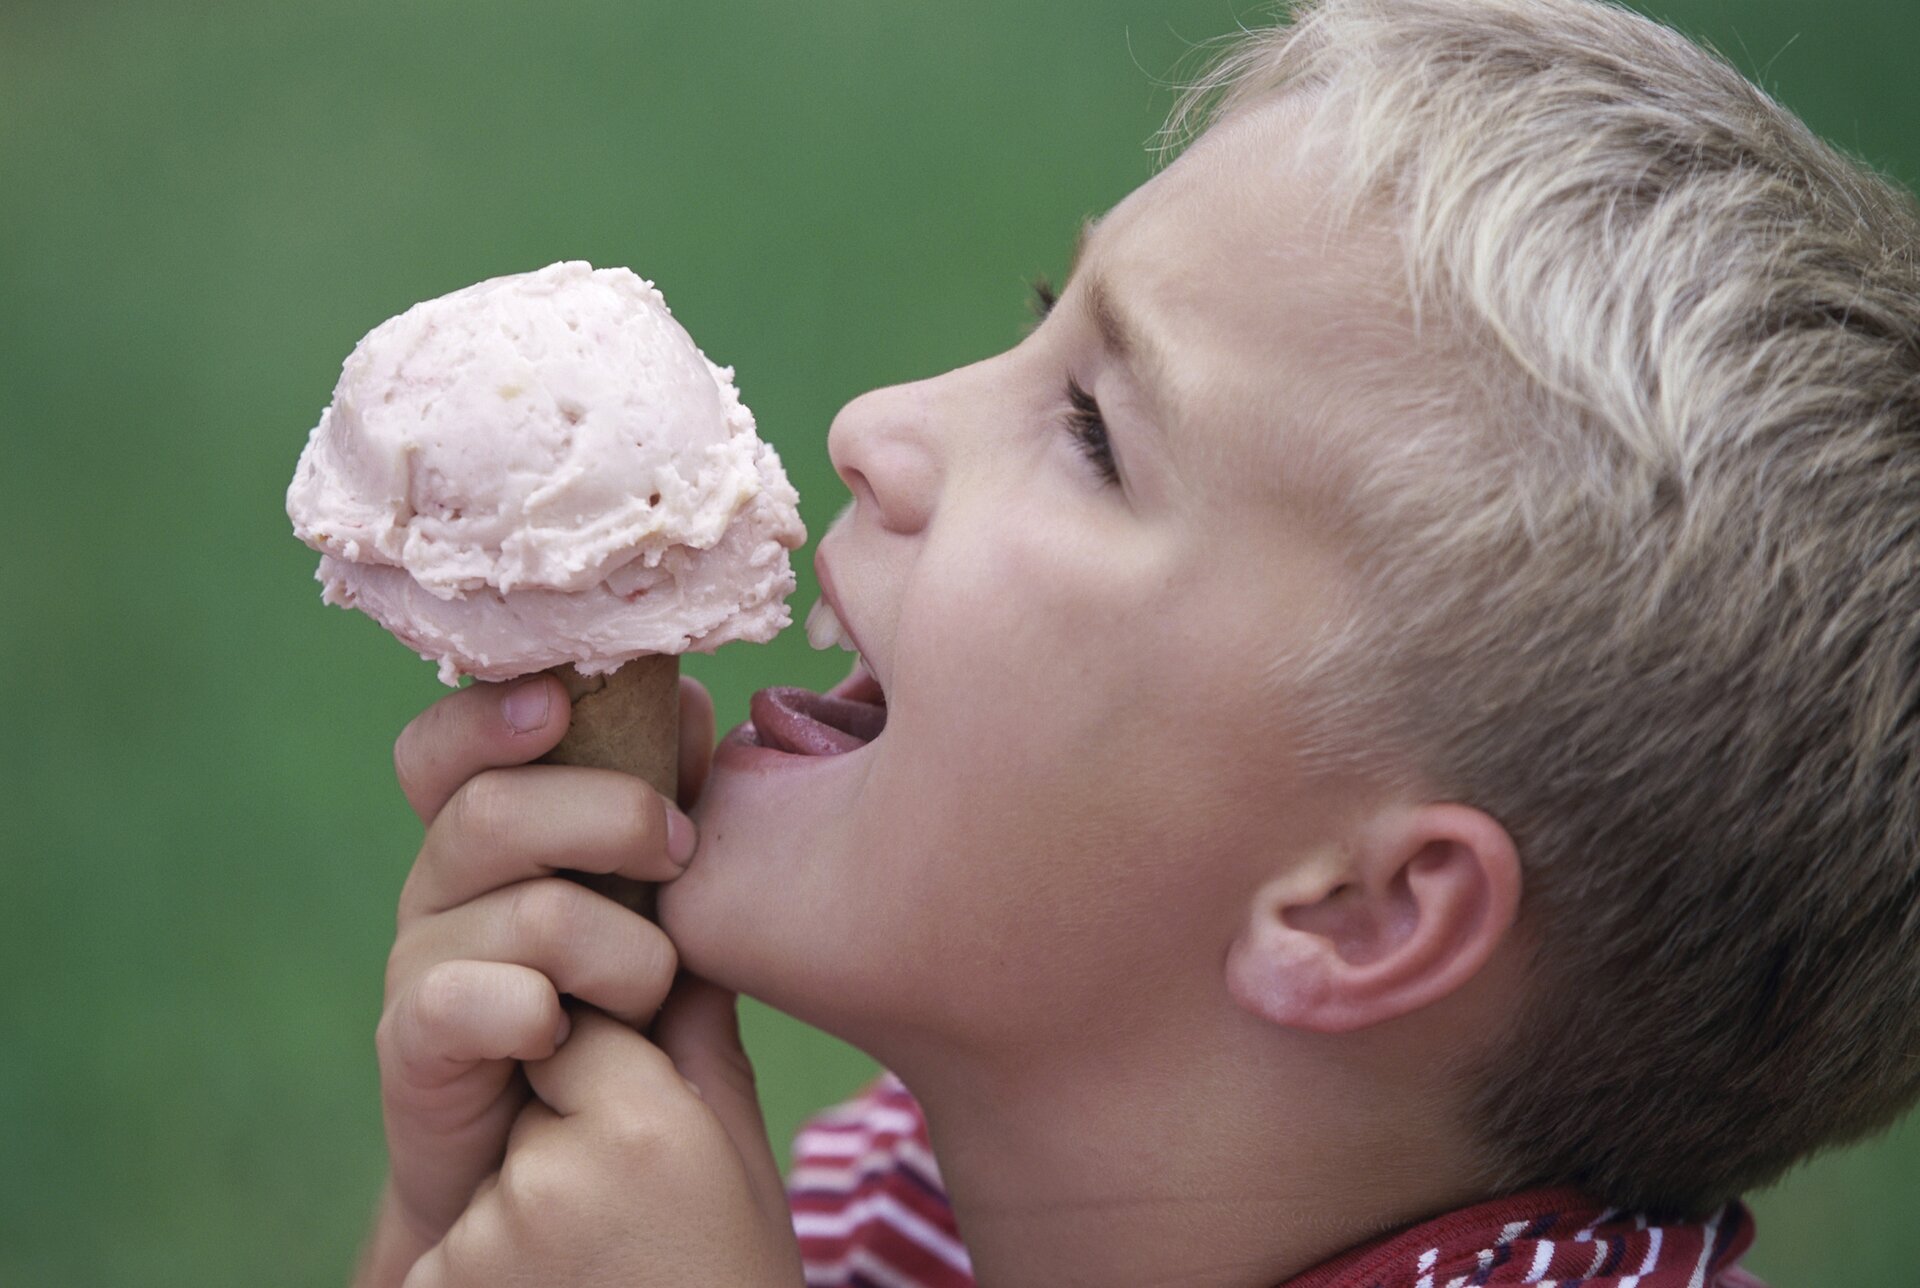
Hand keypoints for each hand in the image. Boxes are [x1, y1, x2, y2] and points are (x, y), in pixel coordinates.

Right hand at [366, 674, 716, 1270]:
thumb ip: (671, 811)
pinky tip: (570, 1037)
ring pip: (528, 912)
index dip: (488, 714)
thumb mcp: (654, 901)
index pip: (444, 746)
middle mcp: (438, 884)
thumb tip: (701, 703)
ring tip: (651, 988)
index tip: (561, 702)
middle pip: (492, 808)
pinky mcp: (415, 1046)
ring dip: (625, 950)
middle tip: (677, 851)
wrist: (553, 1158)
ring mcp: (420, 964)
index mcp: (486, 831)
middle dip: (611, 816)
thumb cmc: (617, 1009)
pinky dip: (543, 1014)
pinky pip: (475, 1003)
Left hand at [401, 985, 801, 1286]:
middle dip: (563, 1135)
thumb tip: (685, 945)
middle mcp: (554, 1174)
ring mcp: (486, 1240)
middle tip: (627, 1222)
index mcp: (645, 1128)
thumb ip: (700, 1045)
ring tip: (597, 1271)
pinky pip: (455, 1244)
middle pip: (534, 1098)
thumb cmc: (731, 1281)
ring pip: (495, 1173)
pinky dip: (486, 1268)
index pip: (588, 1029)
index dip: (615, 1076)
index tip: (650, 1144)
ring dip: (524, 1206)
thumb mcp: (744, 1166)